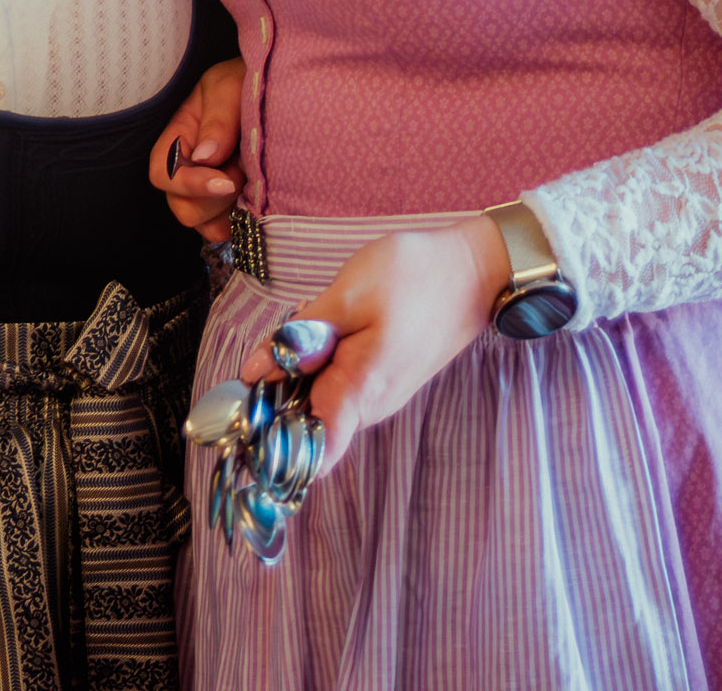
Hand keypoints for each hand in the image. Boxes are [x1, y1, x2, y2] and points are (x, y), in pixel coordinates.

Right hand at [148, 57, 243, 241]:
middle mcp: (191, 168)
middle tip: (245, 174)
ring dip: (230, 212)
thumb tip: (204, 158)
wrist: (285, 88)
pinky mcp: (236, 203)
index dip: (188, 184)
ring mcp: (213, 189)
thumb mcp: (230, 86)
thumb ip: (218, 119)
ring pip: (205, 224)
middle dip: (214, 199)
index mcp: (180, 137)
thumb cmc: (249, 79)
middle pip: (182, 207)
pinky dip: (242, 224)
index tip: (226, 181)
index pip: (162, 173)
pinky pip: (229, 229)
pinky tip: (260, 203)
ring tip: (253, 183)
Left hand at [242, 217, 506, 473]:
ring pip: (320, 396)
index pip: (312, 452)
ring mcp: (380, 395)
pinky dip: (323, 356)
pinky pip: (338, 381)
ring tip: (318, 316)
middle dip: (281, 384)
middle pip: (306, 419)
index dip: (274, 450)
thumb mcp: (348, 295)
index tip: (245, 430)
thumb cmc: (415, 276)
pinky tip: (334, 319)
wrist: (476, 268)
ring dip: (303, 365)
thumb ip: (300, 336)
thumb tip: (254, 372)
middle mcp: (370, 407)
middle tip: (286, 335)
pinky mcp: (384, 379)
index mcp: (360, 392)